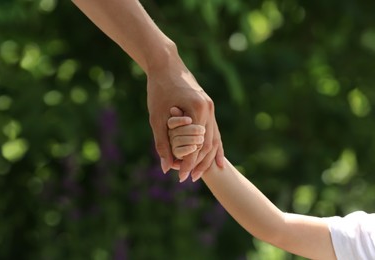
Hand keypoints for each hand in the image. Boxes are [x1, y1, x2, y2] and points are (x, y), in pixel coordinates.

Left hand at [147, 59, 223, 181]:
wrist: (166, 65)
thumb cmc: (159, 89)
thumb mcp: (157, 117)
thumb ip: (162, 143)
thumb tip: (166, 167)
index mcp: (197, 110)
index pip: (196, 146)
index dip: (188, 163)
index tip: (180, 176)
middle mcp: (208, 109)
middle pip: (208, 145)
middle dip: (199, 164)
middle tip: (189, 179)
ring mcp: (211, 108)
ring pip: (214, 139)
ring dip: (207, 158)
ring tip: (200, 174)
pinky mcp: (209, 107)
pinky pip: (215, 131)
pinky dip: (215, 146)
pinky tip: (217, 160)